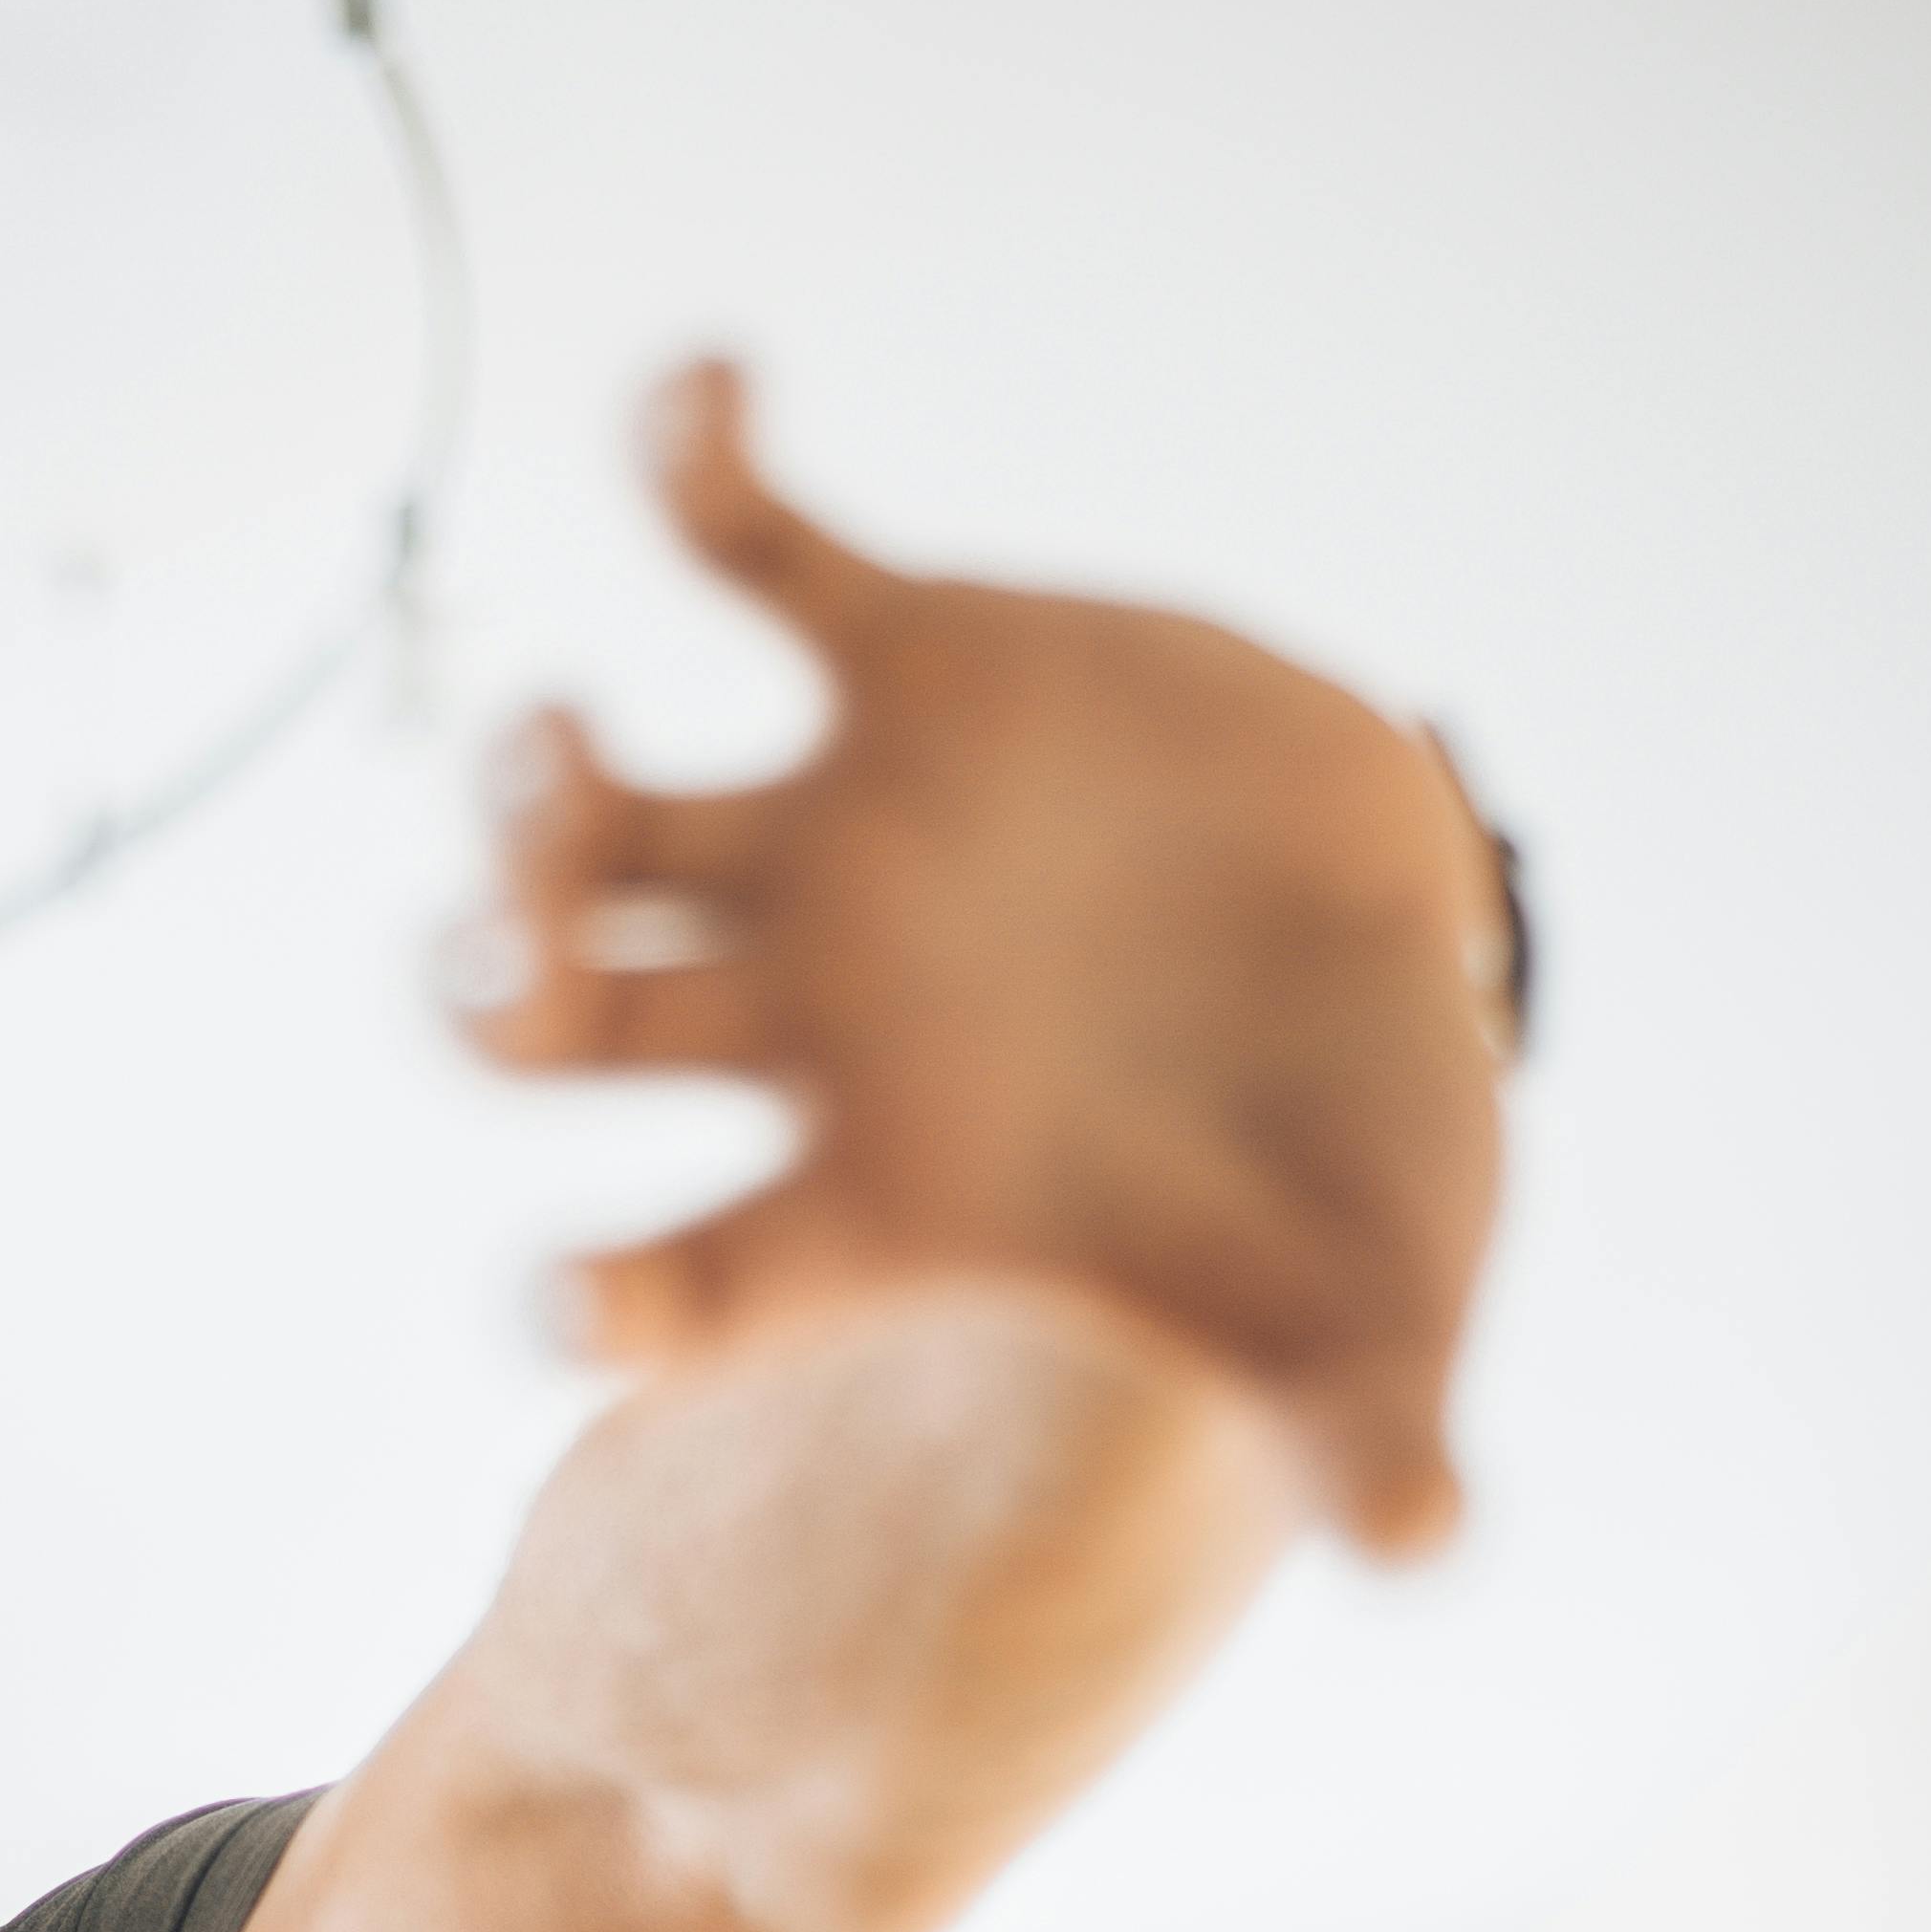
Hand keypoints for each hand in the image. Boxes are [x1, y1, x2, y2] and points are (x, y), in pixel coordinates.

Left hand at [458, 360, 1515, 1551]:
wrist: (1383, 958)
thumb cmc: (1340, 1179)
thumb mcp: (1370, 1315)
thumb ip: (1365, 1426)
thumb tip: (1430, 1546)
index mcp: (860, 1204)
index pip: (655, 1286)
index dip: (587, 1300)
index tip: (565, 1285)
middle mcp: (792, 1022)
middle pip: (555, 1020)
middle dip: (499, 992)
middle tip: (525, 960)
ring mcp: (825, 838)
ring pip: (592, 810)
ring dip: (534, 780)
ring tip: (560, 740)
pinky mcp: (905, 663)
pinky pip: (750, 548)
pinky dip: (698, 463)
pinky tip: (703, 385)